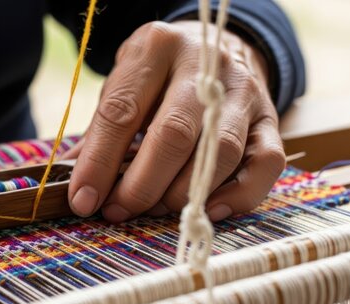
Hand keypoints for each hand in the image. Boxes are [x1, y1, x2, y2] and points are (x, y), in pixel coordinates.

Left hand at [66, 21, 284, 222]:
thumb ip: (102, 133)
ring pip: (219, 153)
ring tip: (154, 210)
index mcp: (156, 48)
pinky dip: (235, 196)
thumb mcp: (124, 86)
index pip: (122, 111)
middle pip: (174, 134)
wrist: (215, 49)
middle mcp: (205, 65)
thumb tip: (79, 189)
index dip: (99, 162)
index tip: (84, 199)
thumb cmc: (158, 77)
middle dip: (141, 184)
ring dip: (181, 194)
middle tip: (119, 210)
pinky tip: (205, 209)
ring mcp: (244, 92)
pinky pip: (265, 165)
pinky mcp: (270, 119)